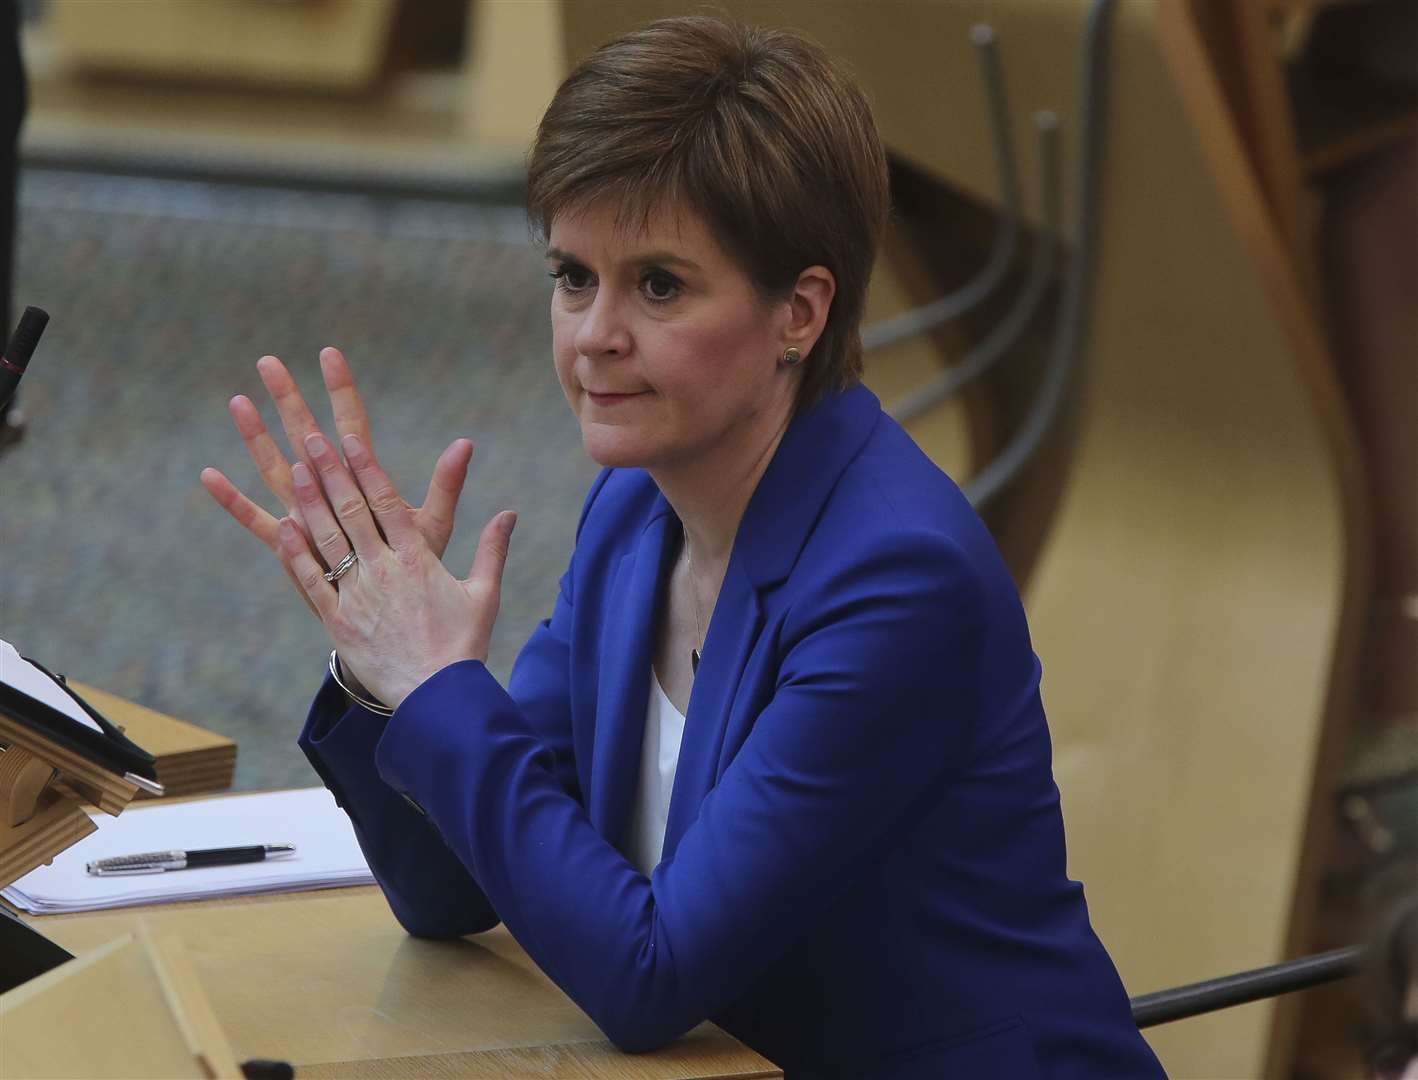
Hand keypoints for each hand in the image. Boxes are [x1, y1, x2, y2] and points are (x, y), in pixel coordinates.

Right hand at [201, 347, 472, 617]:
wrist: (393, 610)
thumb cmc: (414, 565)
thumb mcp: (432, 523)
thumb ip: (446, 485)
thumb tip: (467, 443)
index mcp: (365, 480)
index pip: (352, 424)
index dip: (341, 390)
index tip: (329, 353)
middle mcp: (331, 490)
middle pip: (306, 435)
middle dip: (289, 399)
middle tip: (268, 361)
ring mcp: (307, 514)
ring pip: (276, 467)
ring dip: (256, 437)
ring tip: (238, 401)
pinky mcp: (292, 545)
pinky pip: (257, 521)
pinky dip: (233, 501)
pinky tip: (208, 475)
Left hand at [277, 430, 515, 709]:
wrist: (438, 696)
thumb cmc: (464, 645)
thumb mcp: (485, 593)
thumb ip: (493, 549)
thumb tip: (510, 513)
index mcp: (419, 560)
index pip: (389, 504)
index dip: (367, 469)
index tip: (350, 441)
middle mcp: (386, 571)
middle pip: (354, 511)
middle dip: (333, 472)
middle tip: (312, 438)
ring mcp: (360, 595)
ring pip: (329, 539)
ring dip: (311, 502)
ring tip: (296, 469)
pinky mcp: (340, 622)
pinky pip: (313, 581)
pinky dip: (297, 554)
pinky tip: (284, 527)